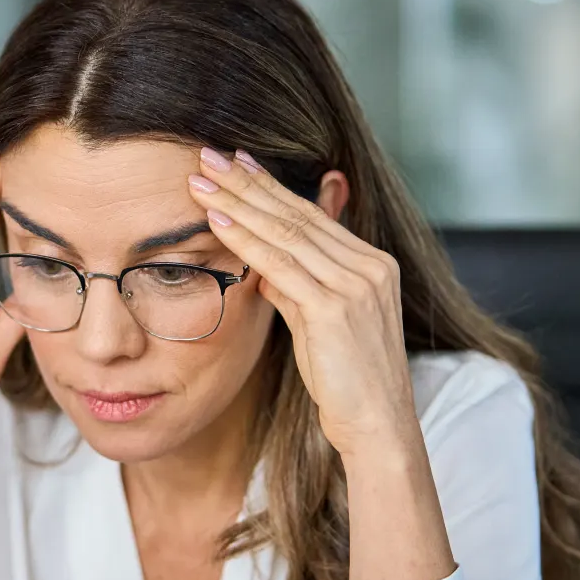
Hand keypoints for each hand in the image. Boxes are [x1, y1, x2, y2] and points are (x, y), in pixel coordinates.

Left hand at [186, 147, 418, 463]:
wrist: (378, 426)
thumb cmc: (347, 382)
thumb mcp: (321, 326)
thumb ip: (297, 290)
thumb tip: (263, 268)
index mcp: (372, 264)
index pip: (312, 215)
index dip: (270, 187)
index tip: (236, 163)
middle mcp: (369, 266)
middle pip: (297, 213)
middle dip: (248, 182)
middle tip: (208, 154)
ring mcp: (355, 284)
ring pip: (286, 232)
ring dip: (238, 202)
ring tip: (201, 179)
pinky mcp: (335, 307)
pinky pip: (280, 264)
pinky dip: (245, 239)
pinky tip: (217, 220)